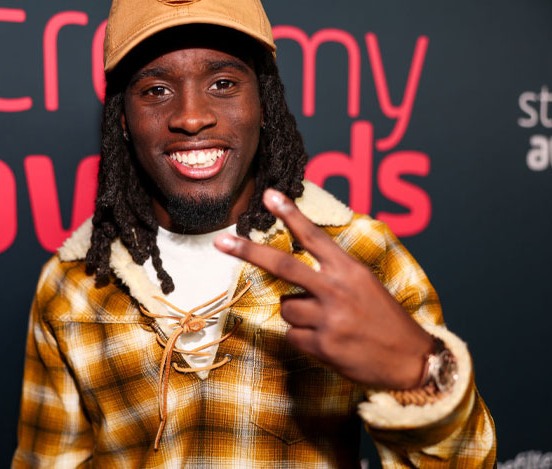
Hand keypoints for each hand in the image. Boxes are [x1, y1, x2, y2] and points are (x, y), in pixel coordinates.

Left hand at [214, 188, 433, 389]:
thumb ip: (333, 271)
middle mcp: (336, 289)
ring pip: (286, 307)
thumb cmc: (384, 318)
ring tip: (326, 321)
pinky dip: (304, 337)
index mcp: (349, 269)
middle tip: (221, 242)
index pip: (314, 236)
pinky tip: (327, 341)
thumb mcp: (365, 284)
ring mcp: (328, 318)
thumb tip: (295, 267)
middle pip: (283, 265)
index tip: (268, 196)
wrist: (410, 359)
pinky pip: (292, 335)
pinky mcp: (322, 345)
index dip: (290, 215)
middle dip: (248, 251)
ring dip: (297, 313)